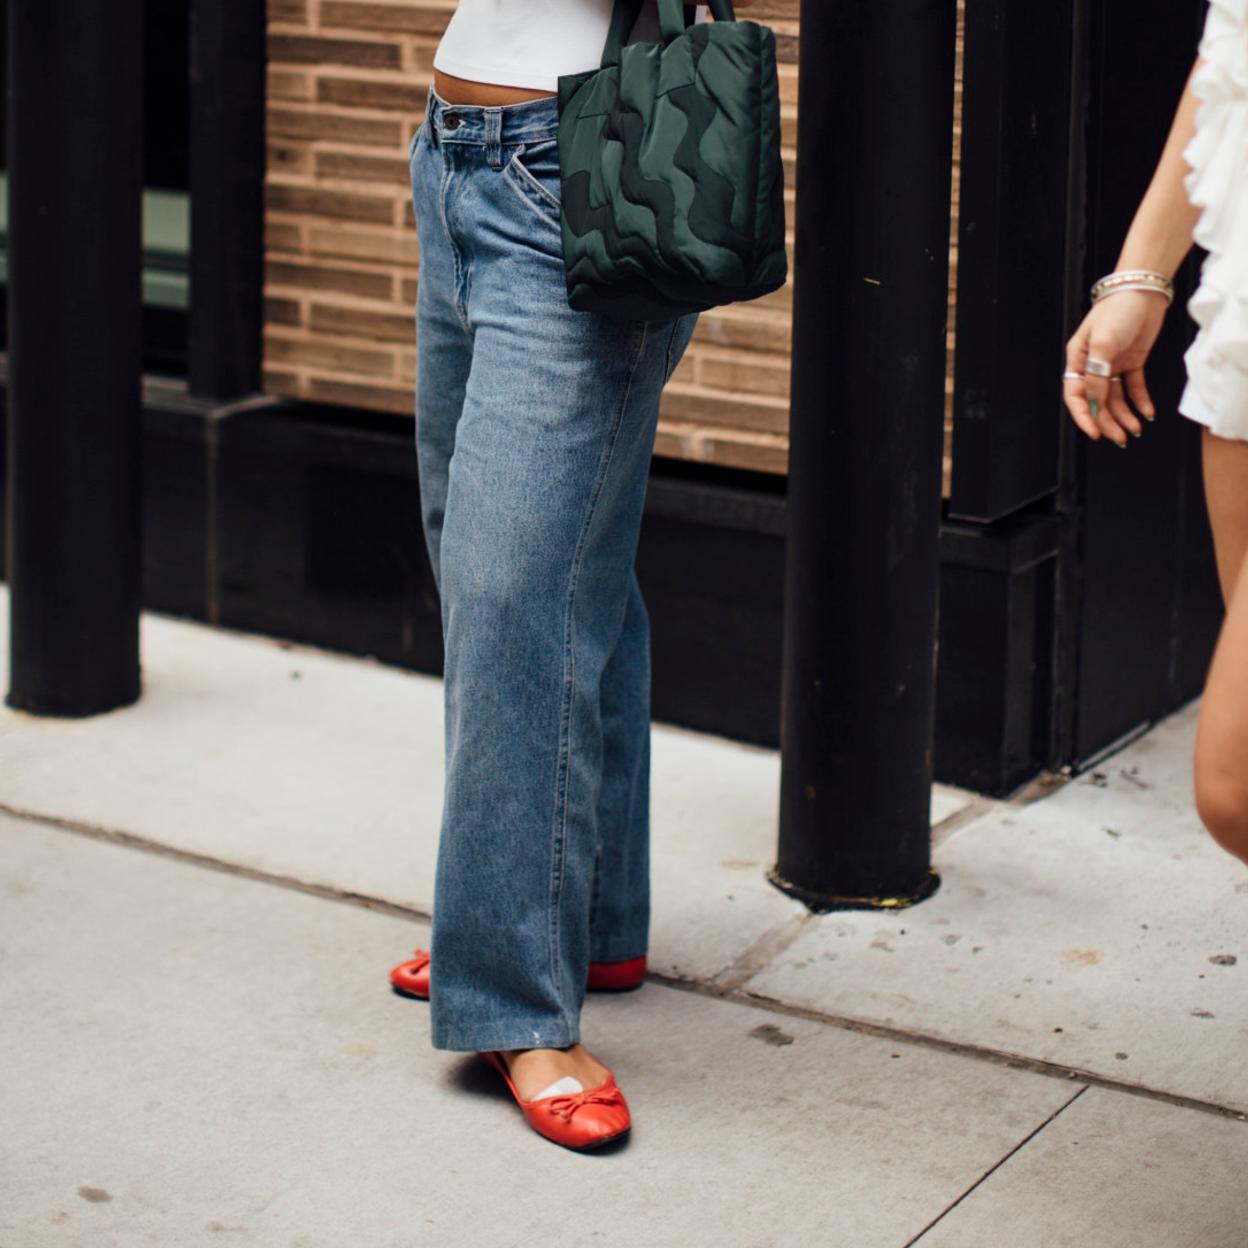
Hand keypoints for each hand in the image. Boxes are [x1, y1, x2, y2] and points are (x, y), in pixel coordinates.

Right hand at [1063, 290, 1168, 446]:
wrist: (1144, 291)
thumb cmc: (1116, 310)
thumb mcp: (1102, 344)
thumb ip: (1096, 376)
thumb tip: (1095, 402)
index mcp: (1078, 360)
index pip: (1075, 395)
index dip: (1084, 415)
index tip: (1095, 432)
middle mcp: (1093, 365)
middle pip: (1097, 401)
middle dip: (1108, 421)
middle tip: (1119, 438)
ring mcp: (1113, 364)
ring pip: (1115, 398)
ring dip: (1124, 415)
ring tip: (1135, 430)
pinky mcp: (1133, 361)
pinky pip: (1134, 387)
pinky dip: (1140, 401)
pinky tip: (1146, 413)